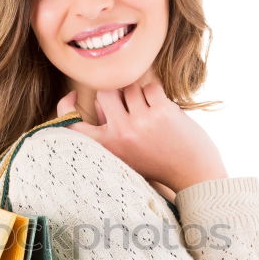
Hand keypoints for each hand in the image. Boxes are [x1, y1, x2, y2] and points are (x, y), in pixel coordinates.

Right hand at [56, 82, 226, 192]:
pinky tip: (163, 110)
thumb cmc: (156, 163)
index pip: (72, 123)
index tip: (73, 94)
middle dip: (116, 94)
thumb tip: (98, 103)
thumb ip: (107, 131)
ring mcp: (141, 121)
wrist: (193, 173)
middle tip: (130, 107)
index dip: (65, 105)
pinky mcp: (161, 111)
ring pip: (130, 87)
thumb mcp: (124, 155)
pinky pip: (150, 86)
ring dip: (140, 95)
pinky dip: (157, 95)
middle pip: (105, 92)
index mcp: (107, 146)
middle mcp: (120, 133)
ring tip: (150, 113)